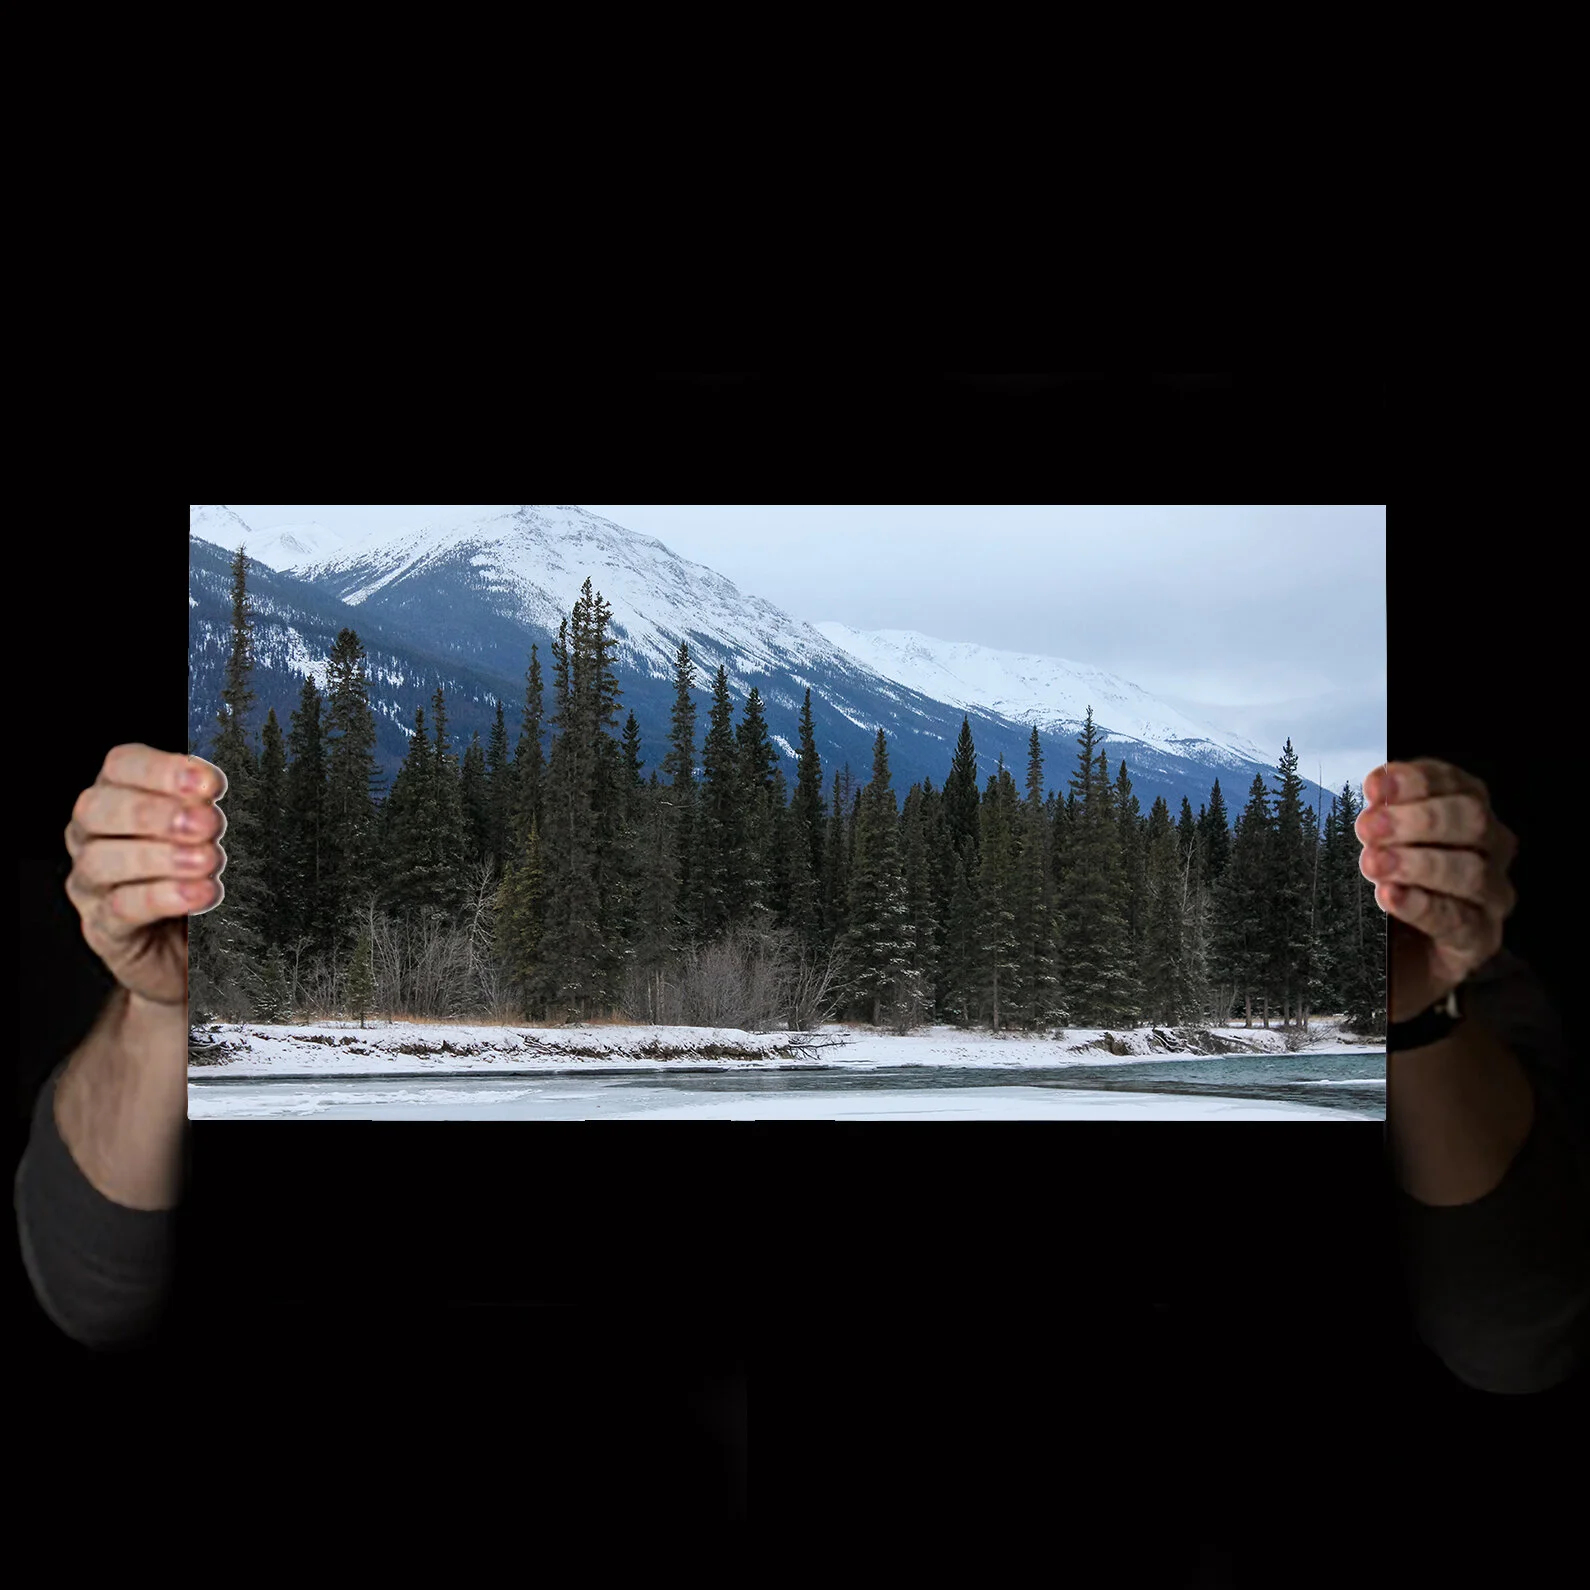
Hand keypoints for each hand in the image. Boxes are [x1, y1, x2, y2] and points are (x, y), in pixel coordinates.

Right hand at [63, 746, 227, 1008]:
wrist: (198, 952)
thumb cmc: (206, 877)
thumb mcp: (214, 837)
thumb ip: (214, 810)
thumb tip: (234, 793)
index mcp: (120, 796)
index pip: (122, 765)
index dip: (162, 770)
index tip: (211, 783)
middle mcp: (93, 835)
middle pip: (99, 808)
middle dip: (157, 813)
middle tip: (209, 823)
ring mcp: (91, 884)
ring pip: (102, 859)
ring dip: (160, 857)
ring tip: (209, 861)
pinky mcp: (103, 928)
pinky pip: (121, 907)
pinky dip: (162, 897)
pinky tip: (199, 894)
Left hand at [1355, 759, 1516, 1021]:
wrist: (1390, 962)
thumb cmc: (1383, 889)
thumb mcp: (1376, 848)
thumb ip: (1378, 821)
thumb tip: (1372, 793)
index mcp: (1464, 813)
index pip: (1454, 784)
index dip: (1416, 781)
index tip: (1374, 786)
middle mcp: (1489, 849)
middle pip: (1471, 821)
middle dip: (1417, 820)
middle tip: (1367, 828)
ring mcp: (1490, 896)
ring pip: (1471, 870)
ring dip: (1417, 863)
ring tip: (1372, 865)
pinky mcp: (1480, 939)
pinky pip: (1458, 920)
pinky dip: (1421, 906)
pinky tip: (1390, 897)